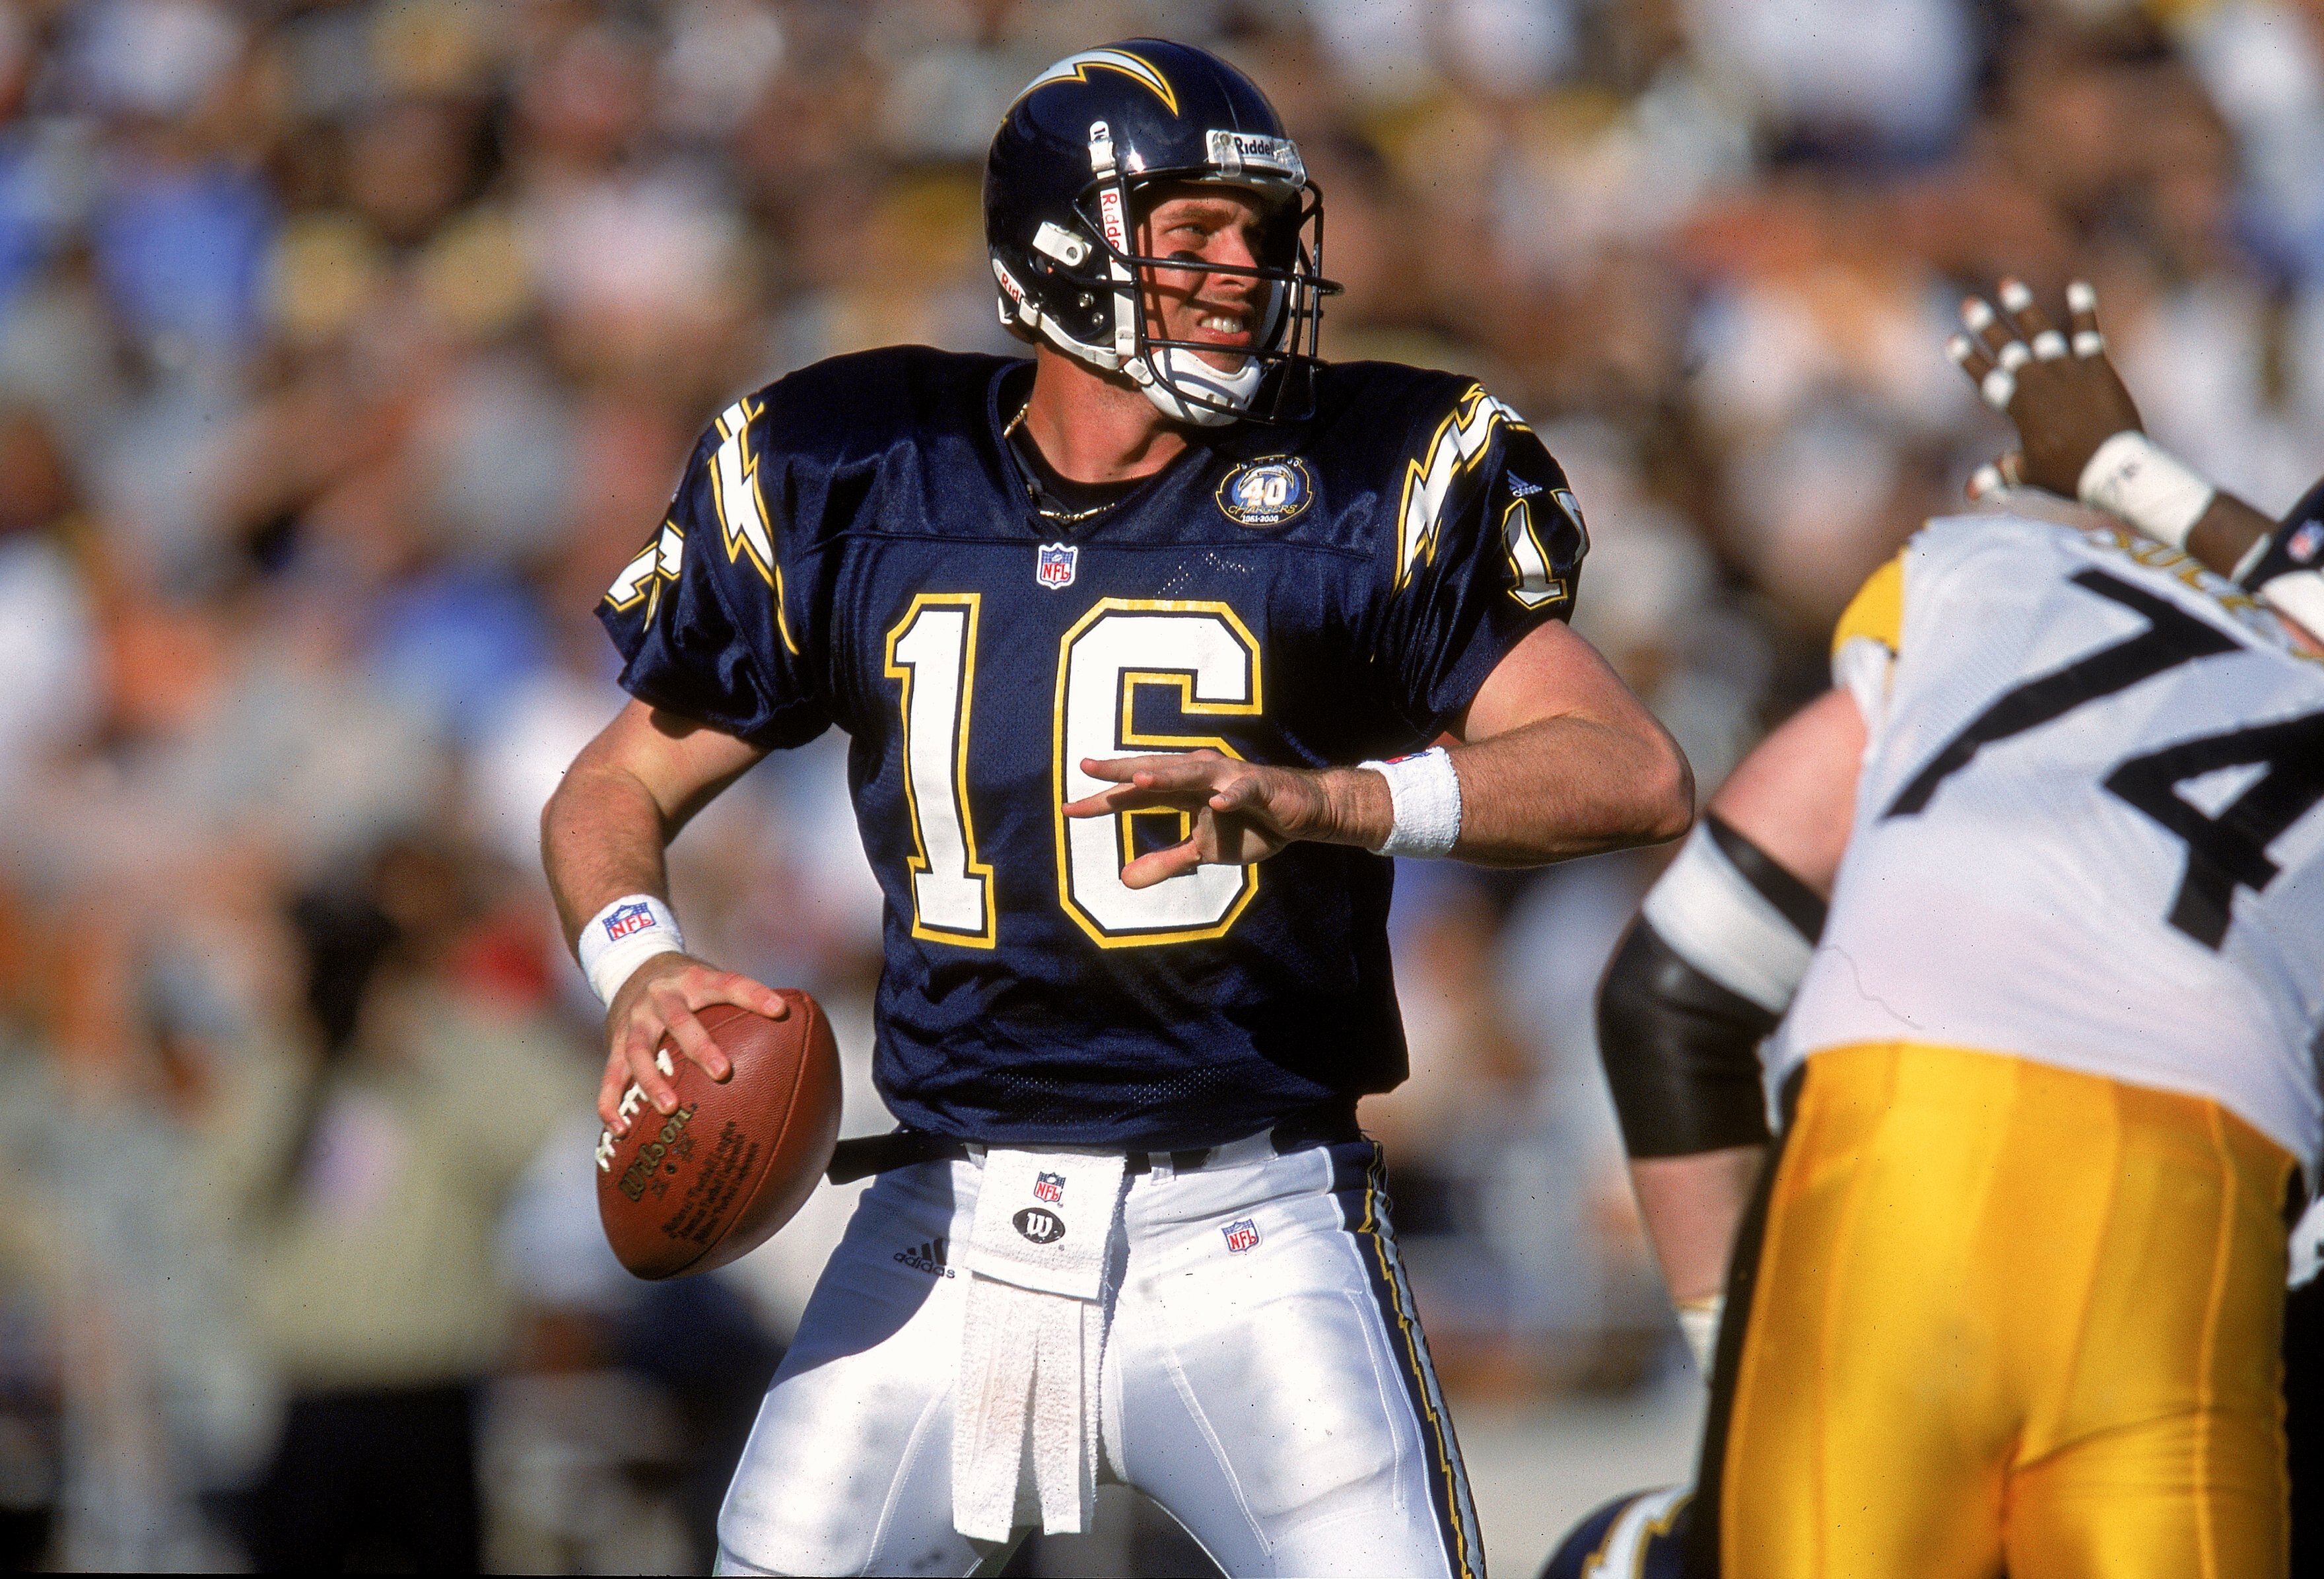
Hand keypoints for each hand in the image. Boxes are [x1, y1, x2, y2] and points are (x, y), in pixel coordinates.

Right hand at [597, 953, 789, 1133]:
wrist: (631, 962)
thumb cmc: (687, 985)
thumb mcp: (712, 980)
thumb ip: (745, 1006)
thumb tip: (803, 1037)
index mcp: (694, 980)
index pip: (728, 983)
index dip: (754, 994)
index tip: (780, 1010)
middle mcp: (662, 998)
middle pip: (680, 1021)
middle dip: (700, 1046)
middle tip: (723, 1072)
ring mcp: (635, 1020)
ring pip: (639, 1051)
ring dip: (652, 1080)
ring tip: (670, 1108)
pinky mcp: (614, 1041)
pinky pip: (610, 1075)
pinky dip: (610, 1102)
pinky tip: (621, 1128)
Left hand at [1061, 748, 1374, 888]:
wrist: (1303, 815)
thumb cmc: (1250, 825)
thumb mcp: (1202, 852)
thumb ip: (1165, 862)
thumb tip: (1124, 880)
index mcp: (1182, 789)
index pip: (1136, 794)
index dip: (1104, 801)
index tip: (1068, 809)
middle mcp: (1200, 775)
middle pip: (1156, 771)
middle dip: (1123, 770)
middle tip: (1088, 768)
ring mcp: (1229, 777)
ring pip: (1193, 773)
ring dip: (1168, 775)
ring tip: (1139, 779)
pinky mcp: (1261, 785)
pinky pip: (1243, 790)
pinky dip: (1231, 795)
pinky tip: (1217, 804)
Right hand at [1947, 278, 2143, 498]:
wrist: (2113, 469)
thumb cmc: (2069, 473)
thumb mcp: (2028, 474)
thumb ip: (1998, 475)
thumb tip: (1969, 493)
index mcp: (2018, 407)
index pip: (1986, 378)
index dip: (1968, 359)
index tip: (1952, 340)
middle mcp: (2037, 382)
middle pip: (2007, 349)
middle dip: (1986, 326)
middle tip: (1970, 305)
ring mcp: (2067, 371)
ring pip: (2040, 333)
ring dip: (2022, 308)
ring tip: (2008, 286)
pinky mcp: (2096, 367)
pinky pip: (2088, 333)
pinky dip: (2083, 309)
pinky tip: (2077, 286)